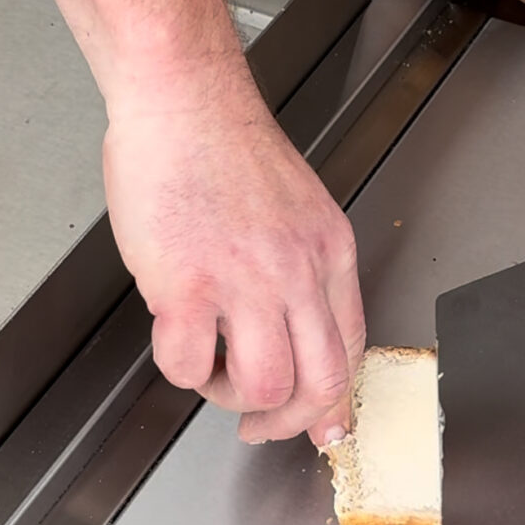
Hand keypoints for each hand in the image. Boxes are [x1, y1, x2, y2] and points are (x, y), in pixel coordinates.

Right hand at [102, 53, 364, 442]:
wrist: (181, 98)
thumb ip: (300, 266)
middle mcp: (297, 270)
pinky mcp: (188, 286)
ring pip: (264, 386)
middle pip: (320, 381)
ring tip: (209, 370)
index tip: (320, 424)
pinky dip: (179, 369)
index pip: (352, 347)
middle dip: (289, 421)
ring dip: (231, 397)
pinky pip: (187, 366)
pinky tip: (173, 336)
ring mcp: (245, 281)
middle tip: (258, 426)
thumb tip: (293, 325)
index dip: (334, 400)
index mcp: (329, 251)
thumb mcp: (294, 207)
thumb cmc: (221, 144)